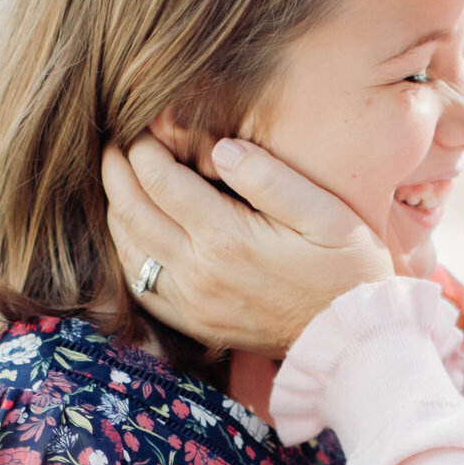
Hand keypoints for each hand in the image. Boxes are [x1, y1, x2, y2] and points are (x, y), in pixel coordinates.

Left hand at [101, 135, 391, 355]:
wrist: (350, 338)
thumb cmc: (346, 269)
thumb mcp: (325, 213)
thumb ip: (270, 178)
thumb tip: (220, 147)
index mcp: (226, 238)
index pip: (159, 180)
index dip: (143, 147)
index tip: (143, 125)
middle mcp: (199, 273)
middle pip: (132, 211)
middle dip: (116, 171)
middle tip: (113, 144)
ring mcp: (192, 303)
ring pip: (128, 250)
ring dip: (115, 210)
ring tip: (119, 180)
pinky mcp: (195, 324)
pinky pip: (141, 287)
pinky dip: (127, 253)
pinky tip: (133, 233)